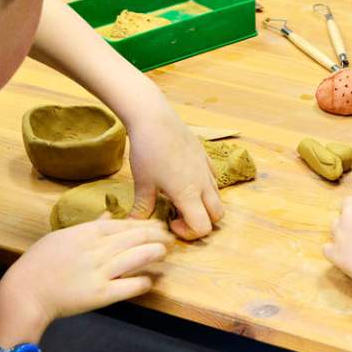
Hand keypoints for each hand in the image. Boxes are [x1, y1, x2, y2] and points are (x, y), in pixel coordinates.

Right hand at [0, 217, 169, 333]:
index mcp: (85, 233)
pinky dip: (142, 283)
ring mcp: (99, 272)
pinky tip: (150, 281)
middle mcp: (95, 250)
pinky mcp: (99, 295)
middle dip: (156, 236)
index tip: (156, 224)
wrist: (25, 292)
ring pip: (136, 257)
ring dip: (154, 253)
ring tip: (165, 252)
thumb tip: (109, 215)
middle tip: (169, 237)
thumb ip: (88, 226)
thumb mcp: (61, 236)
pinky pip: (128, 286)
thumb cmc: (38, 263)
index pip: (122, 224)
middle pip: (134, 237)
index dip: (144, 223)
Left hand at [123, 99, 224, 239]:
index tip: (171, 222)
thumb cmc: (147, 150)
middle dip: (202, 221)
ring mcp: (206, 168)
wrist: (154, 117)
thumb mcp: (142, 182)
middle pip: (217, 215)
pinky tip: (184, 179)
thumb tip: (134, 224)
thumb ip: (142, 207)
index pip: (203, 227)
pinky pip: (213, 177)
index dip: (189, 233)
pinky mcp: (204, 156)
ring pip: (217, 196)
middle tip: (178, 214)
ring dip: (203, 204)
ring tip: (180, 198)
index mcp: (188, 193)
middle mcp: (203, 183)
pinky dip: (204, 186)